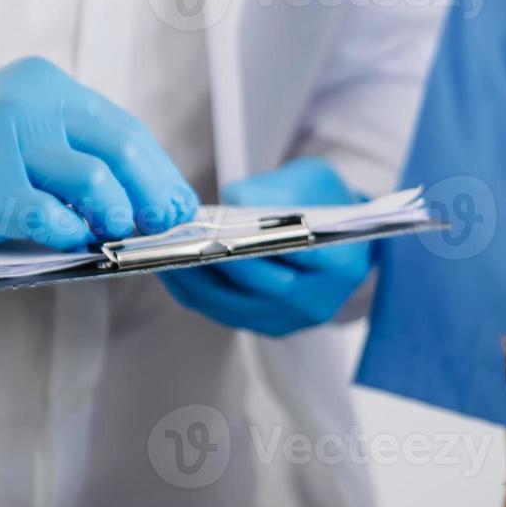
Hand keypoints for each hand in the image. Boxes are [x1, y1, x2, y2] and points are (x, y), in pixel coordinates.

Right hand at [0, 57, 196, 249]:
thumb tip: (141, 196)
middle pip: (123, 153)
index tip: (180, 203)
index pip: (126, 131)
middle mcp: (33, 105)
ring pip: (96, 183)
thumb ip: (72, 149)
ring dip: (116, 218)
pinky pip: (53, 218)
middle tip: (162, 226)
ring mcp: (11, 143)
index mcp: (48, 88)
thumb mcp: (19, 126)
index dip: (161, 173)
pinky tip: (72, 240)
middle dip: (153, 197)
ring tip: (113, 235)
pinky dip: (72, 234)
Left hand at [159, 158, 370, 336]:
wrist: (337, 238)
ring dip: (193, 280)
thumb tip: (230, 205)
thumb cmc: (324, 203)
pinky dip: (195, 292)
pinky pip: (223, 313)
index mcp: (342, 265)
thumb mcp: (309, 179)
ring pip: (232, 306)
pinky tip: (172, 268)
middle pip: (256, 284)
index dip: (248, 240)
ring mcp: (292, 320)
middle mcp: (318, 301)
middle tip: (175, 237)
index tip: (210, 226)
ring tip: (163, 252)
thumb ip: (273, 191)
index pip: (291, 254)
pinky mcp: (268, 327)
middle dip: (213, 258)